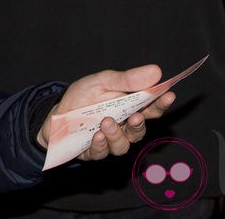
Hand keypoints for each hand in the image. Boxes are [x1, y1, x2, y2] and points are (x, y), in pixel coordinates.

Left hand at [38, 65, 173, 160]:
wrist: (56, 112)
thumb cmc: (83, 96)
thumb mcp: (103, 81)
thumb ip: (127, 80)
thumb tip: (156, 71)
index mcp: (129, 107)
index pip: (151, 107)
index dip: (162, 102)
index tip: (168, 94)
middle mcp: (123, 126)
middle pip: (139, 130)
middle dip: (140, 124)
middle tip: (136, 116)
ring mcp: (109, 140)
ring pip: (122, 145)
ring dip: (117, 135)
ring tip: (107, 122)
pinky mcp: (93, 151)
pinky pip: (101, 153)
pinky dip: (100, 145)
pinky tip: (96, 136)